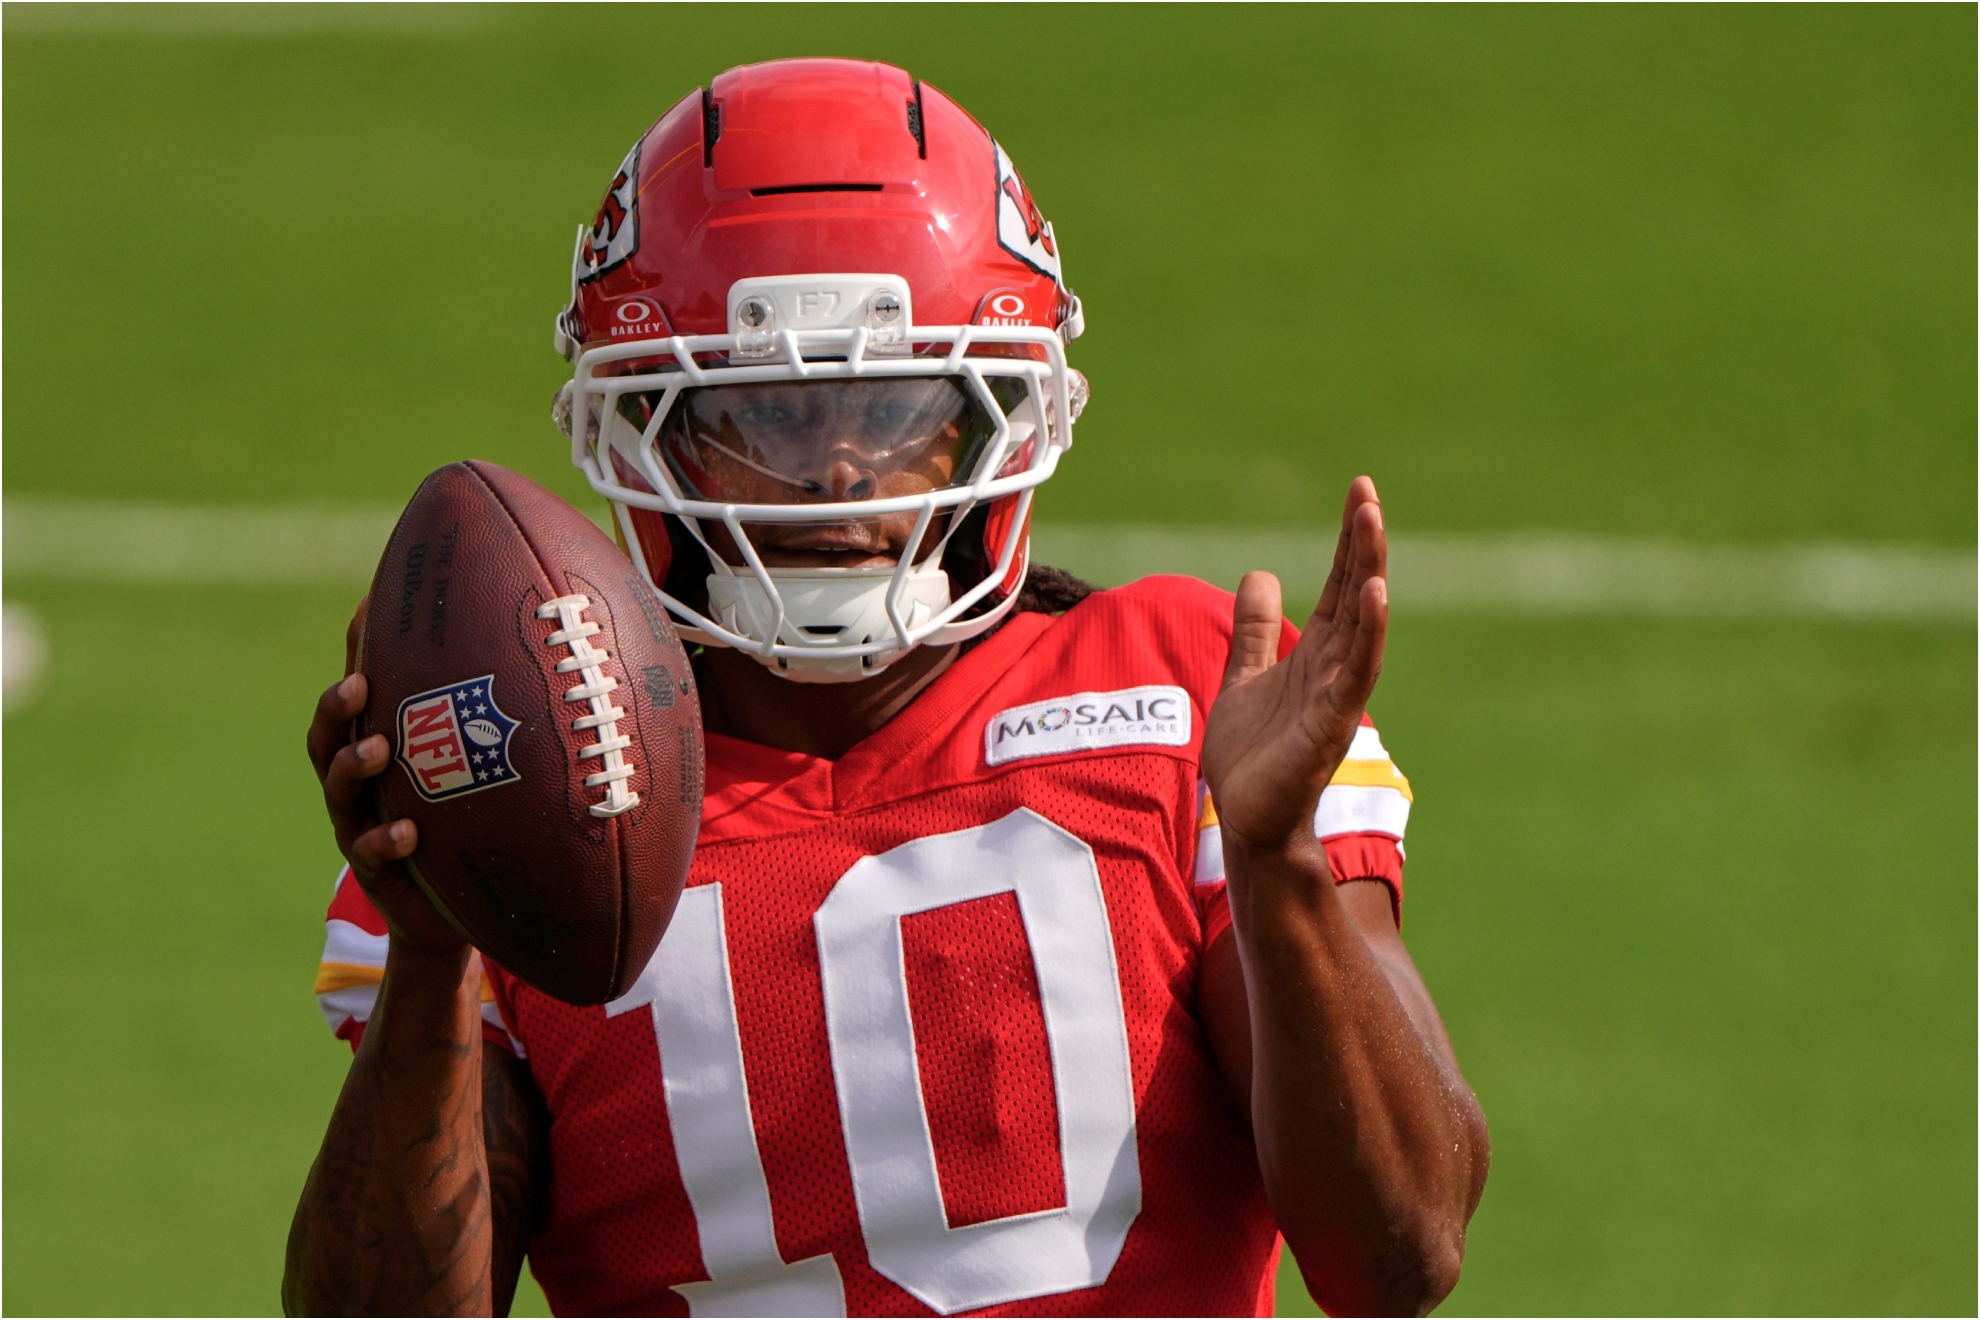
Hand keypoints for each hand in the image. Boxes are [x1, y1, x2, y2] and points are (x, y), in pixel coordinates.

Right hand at [306, 597, 466, 956]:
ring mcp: (360, 826)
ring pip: (340, 791)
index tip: (364, 613)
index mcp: (377, 753)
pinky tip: (407, 831)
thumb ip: (474, 725)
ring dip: (353, 765)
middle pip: (327, 739)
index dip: (354, 654)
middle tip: (358, 684)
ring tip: (378, 748)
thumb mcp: (467, 772)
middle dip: (336, 709)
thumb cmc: (461, 826)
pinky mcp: (377, 872)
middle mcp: (359, 786)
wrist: (454, 913)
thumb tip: (517, 652)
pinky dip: (383, 840)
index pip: (354, 700)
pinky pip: (370, 854)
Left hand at [1201, 476, 1386, 852]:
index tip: (1359, 491)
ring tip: (1373, 523)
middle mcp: (1334, 667)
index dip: (1348, 540)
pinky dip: (1368, 635)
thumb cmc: (1252, 755)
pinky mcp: (1330, 725)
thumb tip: (1258, 573)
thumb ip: (1254, 629)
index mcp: (1315, 652)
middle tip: (1368, 494)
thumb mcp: (1244, 674)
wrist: (1246, 818)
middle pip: (1354, 593)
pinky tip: (1375, 596)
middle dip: (1362, 544)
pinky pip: (1355, 673)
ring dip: (1369, 573)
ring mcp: (1337, 695)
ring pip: (1362, 625)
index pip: (1338, 584)